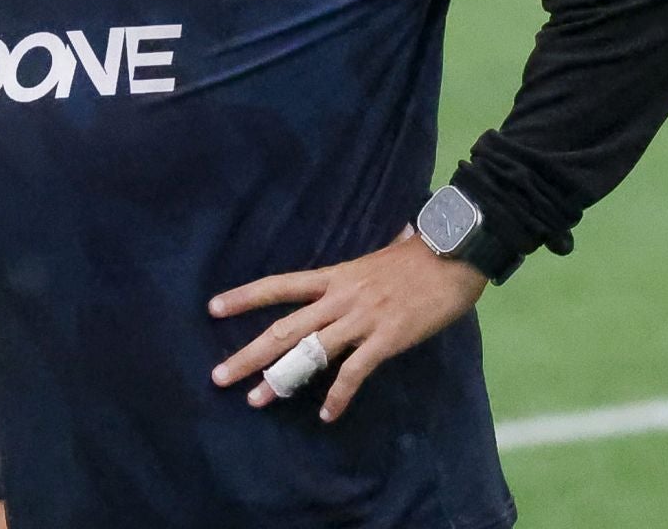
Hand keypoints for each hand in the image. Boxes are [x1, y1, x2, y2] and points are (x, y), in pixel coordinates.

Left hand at [208, 229, 486, 421]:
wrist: (455, 255)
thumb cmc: (419, 256)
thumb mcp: (376, 258)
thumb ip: (356, 272)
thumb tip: (358, 263)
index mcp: (334, 276)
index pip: (279, 285)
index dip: (244, 296)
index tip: (212, 308)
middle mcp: (340, 297)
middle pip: (284, 327)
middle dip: (248, 354)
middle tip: (219, 376)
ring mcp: (362, 318)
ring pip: (310, 352)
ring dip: (282, 379)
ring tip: (257, 401)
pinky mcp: (387, 338)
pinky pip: (355, 371)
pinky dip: (339, 395)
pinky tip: (326, 413)